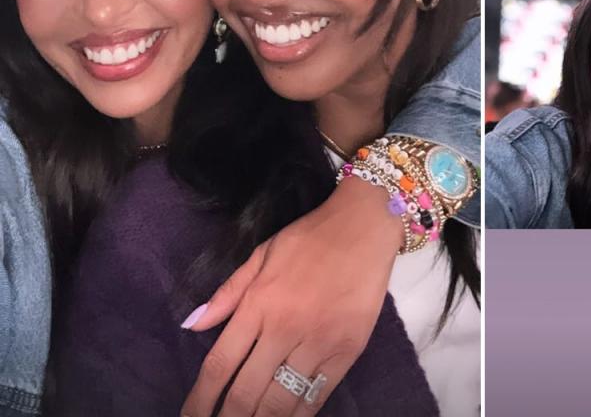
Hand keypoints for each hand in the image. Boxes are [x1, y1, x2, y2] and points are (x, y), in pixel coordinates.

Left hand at [180, 177, 402, 416]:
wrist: (364, 226)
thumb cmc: (310, 237)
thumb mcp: (261, 253)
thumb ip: (227, 292)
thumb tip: (191, 326)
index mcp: (258, 304)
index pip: (220, 364)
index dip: (201, 399)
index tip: (191, 416)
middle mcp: (284, 328)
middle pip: (246, 391)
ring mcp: (318, 341)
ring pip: (281, 400)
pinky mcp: (348, 349)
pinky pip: (318, 394)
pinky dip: (300, 414)